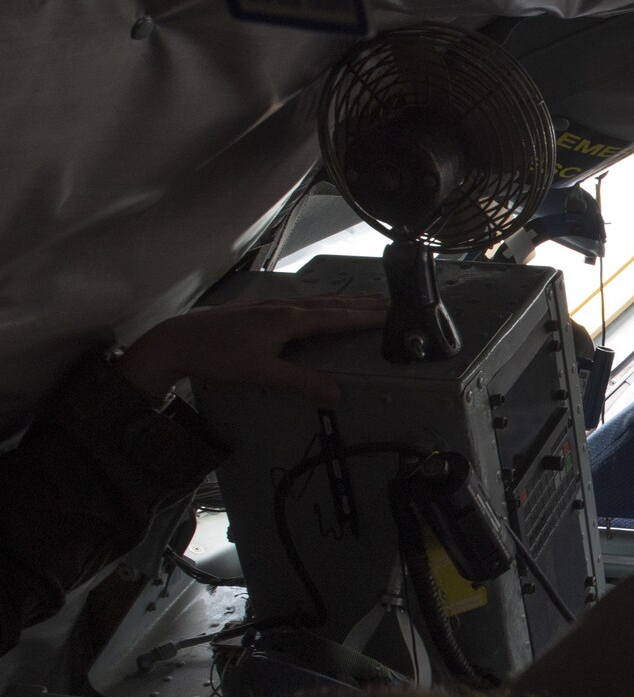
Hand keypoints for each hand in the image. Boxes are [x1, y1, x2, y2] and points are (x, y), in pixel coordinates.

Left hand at [117, 297, 387, 405]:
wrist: (176, 341)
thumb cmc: (216, 355)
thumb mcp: (260, 372)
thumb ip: (300, 382)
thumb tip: (336, 394)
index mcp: (288, 318)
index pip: (337, 316)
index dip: (367, 315)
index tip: (395, 312)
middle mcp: (283, 307)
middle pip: (332, 304)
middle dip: (364, 304)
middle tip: (394, 302)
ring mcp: (270, 306)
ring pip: (318, 302)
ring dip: (346, 303)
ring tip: (368, 303)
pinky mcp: (260, 311)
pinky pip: (303, 305)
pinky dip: (324, 306)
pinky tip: (322, 310)